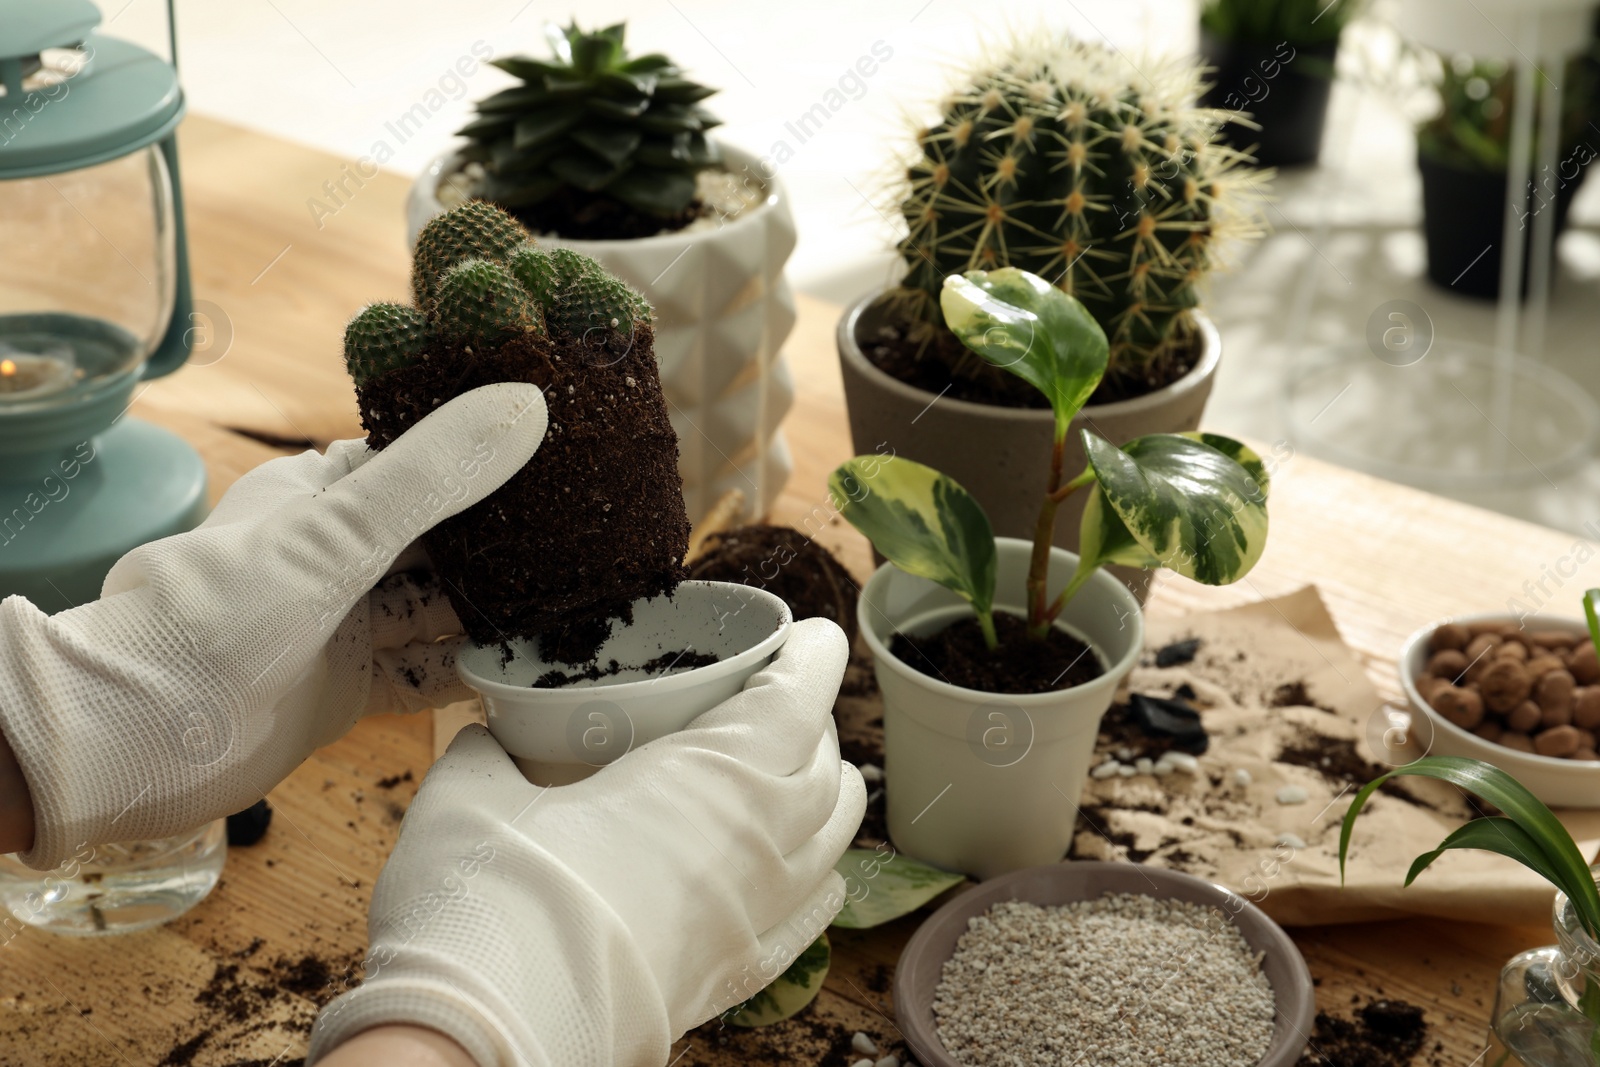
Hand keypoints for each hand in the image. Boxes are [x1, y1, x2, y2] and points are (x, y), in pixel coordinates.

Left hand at [0, 383, 547, 868]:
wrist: (129, 742)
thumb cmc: (211, 620)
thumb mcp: (335, 536)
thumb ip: (432, 477)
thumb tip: (526, 404)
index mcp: (323, 497)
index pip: (422, 460)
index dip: (489, 455)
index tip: (565, 450)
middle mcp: (336, 558)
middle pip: (441, 539)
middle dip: (505, 539)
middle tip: (596, 533)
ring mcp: (342, 626)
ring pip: (439, 608)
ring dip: (497, 608)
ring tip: (582, 599)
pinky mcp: (345, 690)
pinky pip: (425, 674)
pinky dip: (472, 672)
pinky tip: (529, 668)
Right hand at [307, 619, 865, 1066]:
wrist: (492, 1035)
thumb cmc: (489, 898)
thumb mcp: (469, 796)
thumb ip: (485, 754)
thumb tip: (481, 738)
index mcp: (711, 775)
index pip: (798, 698)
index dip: (812, 658)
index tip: (810, 638)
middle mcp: (758, 840)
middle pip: (825, 766)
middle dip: (811, 725)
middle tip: (776, 704)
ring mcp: (759, 914)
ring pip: (835, 838)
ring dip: (828, 795)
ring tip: (804, 773)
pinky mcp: (741, 976)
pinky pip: (812, 917)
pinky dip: (819, 880)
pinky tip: (808, 872)